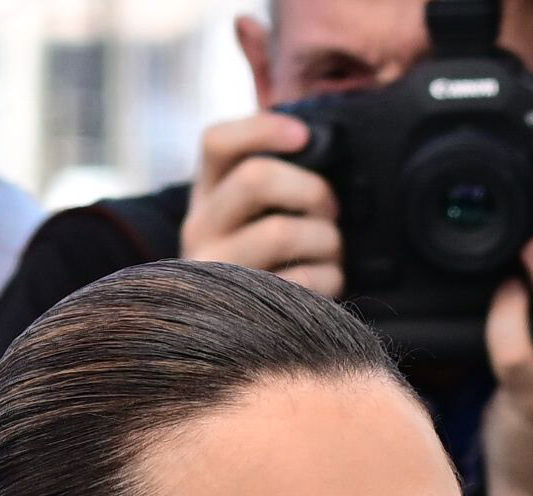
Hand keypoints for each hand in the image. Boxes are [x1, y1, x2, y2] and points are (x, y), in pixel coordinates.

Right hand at [177, 112, 341, 296]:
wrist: (231, 330)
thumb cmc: (264, 257)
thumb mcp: (253, 213)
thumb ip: (276, 180)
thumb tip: (319, 145)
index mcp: (206, 192)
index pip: (217, 142)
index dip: (263, 129)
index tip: (305, 136)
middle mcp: (199, 226)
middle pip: (255, 179)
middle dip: (310, 189)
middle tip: (332, 209)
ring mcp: (215, 269)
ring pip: (280, 232)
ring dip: (326, 238)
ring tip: (332, 249)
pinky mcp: (241, 310)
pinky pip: (300, 281)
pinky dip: (330, 277)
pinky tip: (328, 279)